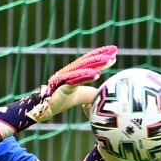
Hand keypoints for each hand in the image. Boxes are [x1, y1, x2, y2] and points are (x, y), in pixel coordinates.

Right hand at [0, 45, 118, 138]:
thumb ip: (90, 93)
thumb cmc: (61, 102)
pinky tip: (97, 74)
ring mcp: (66, 78)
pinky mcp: (62, 86)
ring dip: (97, 64)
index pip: (89, 62)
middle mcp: (70, 72)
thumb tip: (102, 94)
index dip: (101, 56)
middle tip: (115, 50)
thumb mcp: (81, 97)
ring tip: (109, 61)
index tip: (114, 52)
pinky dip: (86, 77)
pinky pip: (76, 80)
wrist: (45, 109)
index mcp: (74, 73)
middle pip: (88, 61)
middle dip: (101, 56)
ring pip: (83, 69)